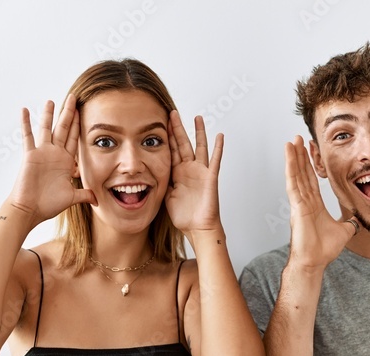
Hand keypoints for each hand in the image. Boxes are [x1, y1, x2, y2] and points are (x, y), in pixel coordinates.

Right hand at [6, 94, 96, 224]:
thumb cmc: (48, 204)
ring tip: (51, 100)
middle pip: (63, 128)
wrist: (31, 210)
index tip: (83, 112)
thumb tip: (98, 199)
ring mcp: (41, 152)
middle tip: (73, 97)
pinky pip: (28, 136)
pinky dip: (25, 123)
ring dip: (49, 114)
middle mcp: (54, 153)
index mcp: (65, 161)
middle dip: (68, 113)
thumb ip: (85, 194)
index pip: (74, 138)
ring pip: (46, 128)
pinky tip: (25, 109)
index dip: (79, 125)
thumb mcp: (72, 197)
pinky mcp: (30, 155)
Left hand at [163, 111, 223, 232]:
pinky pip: (215, 160)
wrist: (197, 228)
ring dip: (199, 133)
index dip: (166, 137)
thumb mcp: (166, 196)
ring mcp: (200, 172)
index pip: (171, 150)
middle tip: (173, 113)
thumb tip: (150, 173)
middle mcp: (189, 169)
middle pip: (182, 144)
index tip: (160, 122)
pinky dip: (218, 148)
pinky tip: (219, 136)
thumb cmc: (184, 216)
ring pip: (199, 147)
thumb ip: (161, 182)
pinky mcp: (210, 177)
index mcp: (177, 173)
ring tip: (197, 118)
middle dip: (177, 129)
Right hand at [285, 136, 355, 269]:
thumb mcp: (344, 231)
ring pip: (296, 175)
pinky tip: (289, 155)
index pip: (311, 180)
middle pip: (302, 173)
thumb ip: (349, 223)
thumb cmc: (323, 250)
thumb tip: (356, 222)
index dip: (309, 165)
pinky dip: (291, 168)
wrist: (315, 261)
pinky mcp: (297, 206)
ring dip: (294, 157)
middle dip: (300, 156)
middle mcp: (304, 201)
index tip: (308, 152)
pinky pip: (293, 183)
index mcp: (314, 205)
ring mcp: (299, 203)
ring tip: (291, 141)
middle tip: (298, 139)